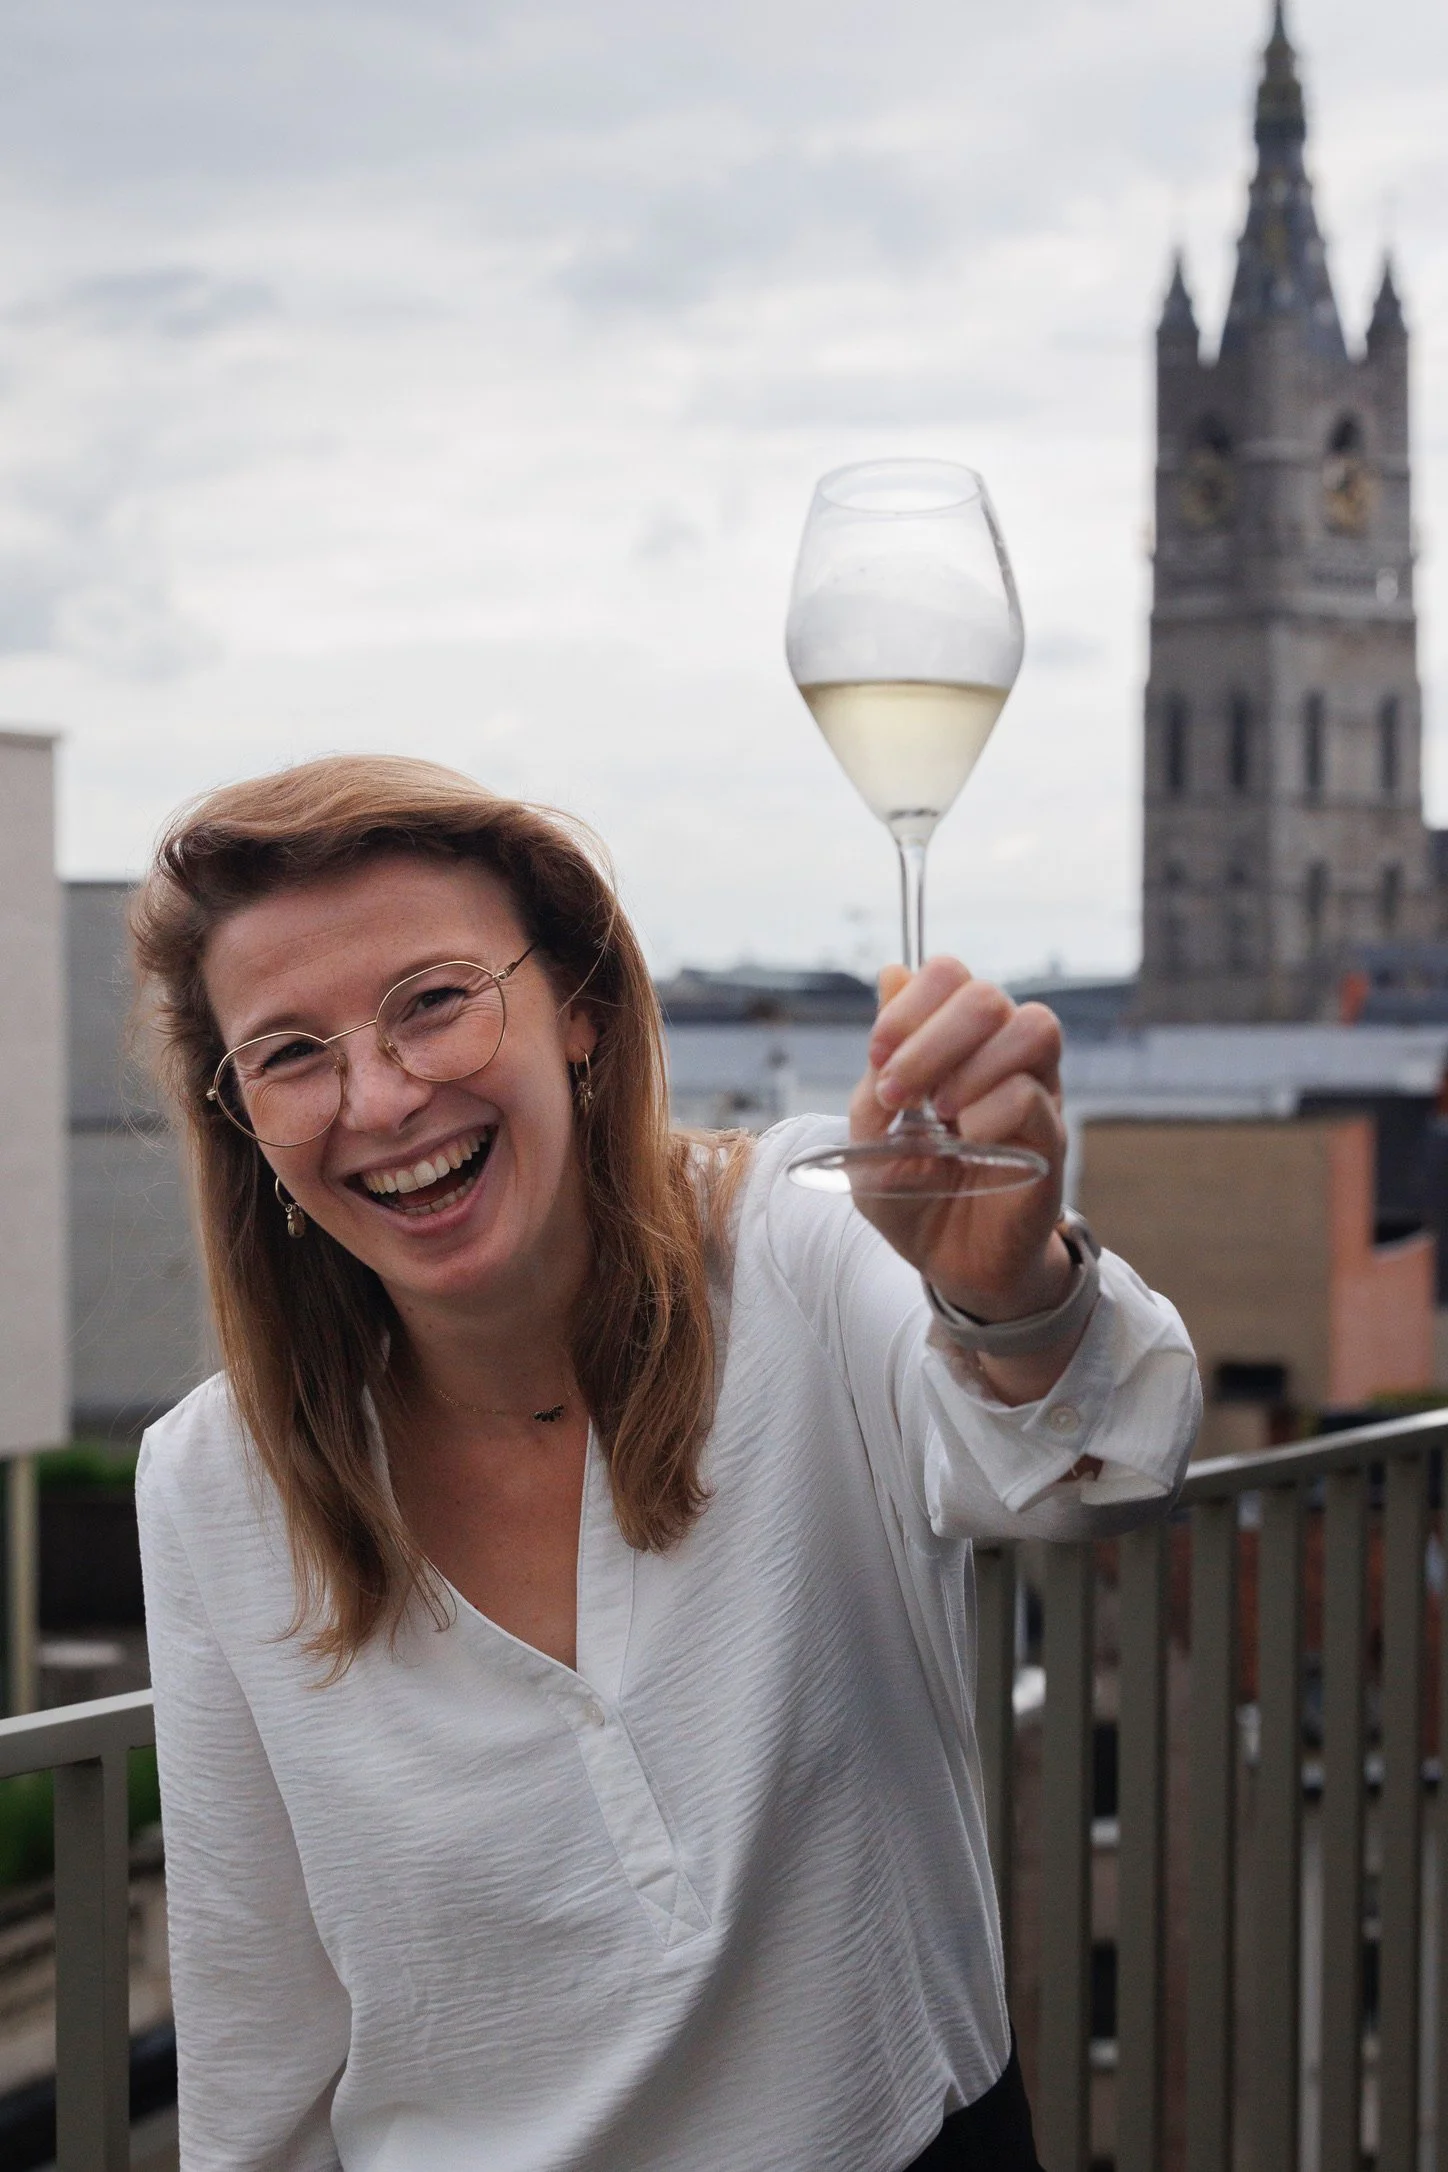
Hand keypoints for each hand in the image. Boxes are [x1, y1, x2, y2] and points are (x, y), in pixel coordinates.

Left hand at [849, 959, 1071, 1329]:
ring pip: (1031, 1028)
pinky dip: (988, 1112)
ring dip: (970, 1065)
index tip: (877, 1055)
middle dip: (930, 1038)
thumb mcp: (871, 1134)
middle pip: (987, 996)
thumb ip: (880, 1062)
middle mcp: (1003, 1057)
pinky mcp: (1050, 1139)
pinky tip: (966, 1143)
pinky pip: (1033, 1096)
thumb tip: (891, 973)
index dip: (910, 1003)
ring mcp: (1035, 1094)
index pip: (950, 975)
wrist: (948, 1264)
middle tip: (898, 1094)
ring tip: (938, 1114)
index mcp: (957, 1044)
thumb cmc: (913, 1196)